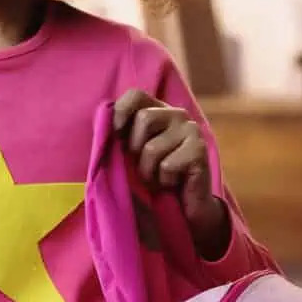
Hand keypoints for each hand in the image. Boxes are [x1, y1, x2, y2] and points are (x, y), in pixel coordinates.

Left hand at [112, 89, 229, 256]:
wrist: (185, 207)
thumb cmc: (154, 177)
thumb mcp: (132, 153)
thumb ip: (120, 135)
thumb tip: (102, 126)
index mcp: (158, 110)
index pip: (136, 95)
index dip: (121, 111)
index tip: (116, 134)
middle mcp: (177, 114)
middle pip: (144, 118)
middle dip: (135, 149)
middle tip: (144, 165)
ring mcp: (191, 130)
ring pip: (152, 148)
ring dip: (148, 171)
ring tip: (158, 177)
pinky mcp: (199, 151)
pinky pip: (167, 165)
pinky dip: (164, 181)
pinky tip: (173, 183)